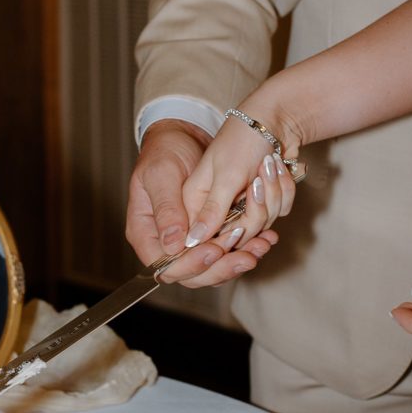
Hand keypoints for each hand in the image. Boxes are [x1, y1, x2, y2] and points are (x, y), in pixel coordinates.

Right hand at [126, 119, 277, 287]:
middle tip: (247, 256)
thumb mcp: (163, 175)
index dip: (191, 264)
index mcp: (146, 232)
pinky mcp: (210, 234)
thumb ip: (168, 209)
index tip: (214, 250)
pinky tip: (265, 238)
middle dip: (222, 267)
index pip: (166, 266)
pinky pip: (228, 252)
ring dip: (240, 259)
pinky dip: (247, 247)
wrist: (185, 138)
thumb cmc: (166, 151)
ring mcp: (190, 241)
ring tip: (262, 245)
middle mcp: (168, 242)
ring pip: (215, 267)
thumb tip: (173, 245)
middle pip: (194, 275)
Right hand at [180, 112, 296, 252]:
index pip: (203, 239)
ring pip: (264, 224)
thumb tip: (191, 241)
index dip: (223, 239)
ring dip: (273, 192)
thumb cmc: (242, 140)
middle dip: (257, 208)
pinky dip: (284, 189)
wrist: (275, 119)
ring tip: (269, 165)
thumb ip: (211, 210)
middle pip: (239, 235)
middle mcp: (217, 207)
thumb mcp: (226, 176)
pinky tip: (278, 167)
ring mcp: (242, 205)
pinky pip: (280, 211)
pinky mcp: (265, 201)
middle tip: (257, 181)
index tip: (241, 227)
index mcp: (196, 201)